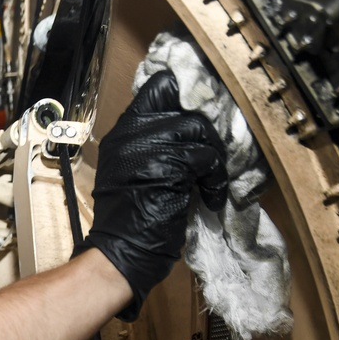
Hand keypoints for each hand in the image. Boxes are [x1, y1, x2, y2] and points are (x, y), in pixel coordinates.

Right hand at [83, 70, 227, 320]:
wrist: (121, 252)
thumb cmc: (131, 220)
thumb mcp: (137, 172)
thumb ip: (155, 144)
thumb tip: (191, 126)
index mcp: (122, 132)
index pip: (159, 87)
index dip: (185, 93)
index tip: (200, 115)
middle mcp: (131, 132)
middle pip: (184, 103)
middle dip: (205, 129)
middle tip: (210, 156)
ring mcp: (146, 146)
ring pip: (199, 128)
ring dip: (214, 157)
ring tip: (212, 182)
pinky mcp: (167, 164)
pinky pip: (206, 157)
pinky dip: (216, 179)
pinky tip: (213, 197)